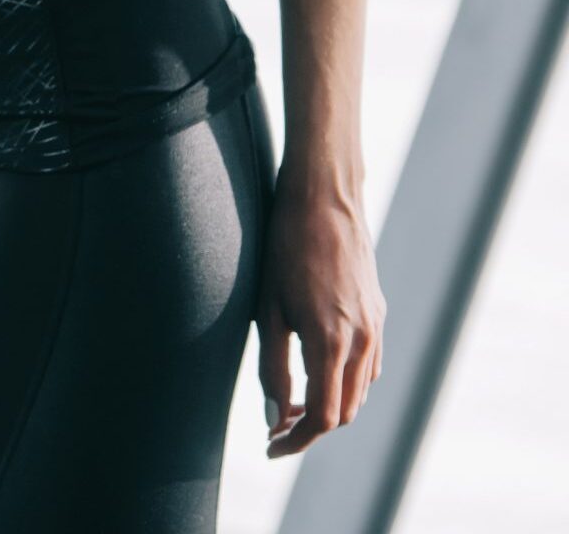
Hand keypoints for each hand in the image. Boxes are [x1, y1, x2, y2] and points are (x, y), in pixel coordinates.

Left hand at [258, 167, 386, 457]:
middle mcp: (362, 340)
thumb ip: (273, 367)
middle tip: (274, 427)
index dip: (296, 439)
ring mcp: (376, 327)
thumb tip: (274, 414)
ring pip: (360, 391)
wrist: (324, 200)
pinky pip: (369, 366)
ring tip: (290, 403)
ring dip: (329, 406)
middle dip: (310, 427)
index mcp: (331, 342)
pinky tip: (317, 373)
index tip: (270, 446)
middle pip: (345, 411)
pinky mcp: (378, 314)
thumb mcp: (268, 310)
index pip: (323, 416)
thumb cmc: (285, 248)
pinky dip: (346, 383)